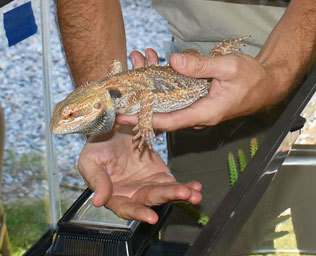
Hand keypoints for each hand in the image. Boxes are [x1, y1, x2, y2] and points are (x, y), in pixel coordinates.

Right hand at [78, 127, 202, 222]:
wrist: (112, 127)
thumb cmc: (96, 146)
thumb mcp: (91, 160)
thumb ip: (96, 180)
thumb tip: (99, 201)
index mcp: (113, 195)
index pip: (126, 208)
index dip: (138, 213)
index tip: (151, 217)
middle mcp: (133, 193)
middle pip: (151, 199)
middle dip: (168, 198)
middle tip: (184, 195)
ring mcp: (148, 184)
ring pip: (165, 193)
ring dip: (181, 194)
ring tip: (194, 194)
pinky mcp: (159, 174)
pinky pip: (173, 182)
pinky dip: (185, 186)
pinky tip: (195, 187)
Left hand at [120, 50, 286, 132]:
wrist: (269, 82)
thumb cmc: (252, 76)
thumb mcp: (228, 66)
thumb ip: (201, 66)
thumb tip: (173, 61)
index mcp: (207, 113)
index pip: (170, 121)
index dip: (145, 118)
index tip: (124, 115)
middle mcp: (200, 117)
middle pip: (165, 113)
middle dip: (143, 101)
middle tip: (122, 88)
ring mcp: (200, 111)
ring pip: (171, 105)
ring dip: (153, 91)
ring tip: (137, 68)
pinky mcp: (201, 103)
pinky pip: (179, 99)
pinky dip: (166, 86)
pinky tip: (156, 70)